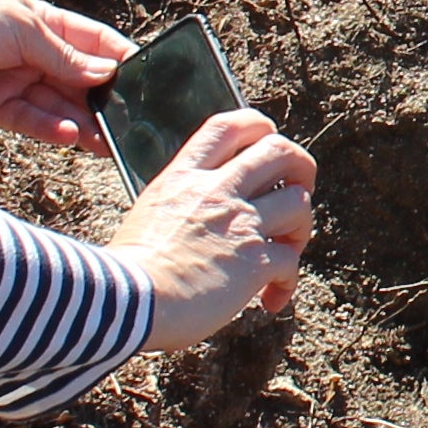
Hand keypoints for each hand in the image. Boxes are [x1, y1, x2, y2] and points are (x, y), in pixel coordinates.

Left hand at [0, 0, 128, 151]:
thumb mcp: (26, 29)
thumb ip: (66, 57)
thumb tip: (109, 73)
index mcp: (49, 28)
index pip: (96, 46)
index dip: (121, 61)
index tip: (150, 79)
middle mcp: (36, 58)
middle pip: (80, 84)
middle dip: (105, 102)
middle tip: (134, 123)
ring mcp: (17, 84)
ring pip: (59, 109)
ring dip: (83, 124)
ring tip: (109, 140)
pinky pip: (31, 123)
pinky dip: (51, 130)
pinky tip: (71, 136)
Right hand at [111, 110, 316, 352]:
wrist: (126, 302)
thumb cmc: (127, 270)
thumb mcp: (150, 213)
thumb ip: (183, 204)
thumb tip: (203, 218)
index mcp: (185, 176)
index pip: (230, 125)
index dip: (259, 127)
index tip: (266, 145)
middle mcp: (217, 191)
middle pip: (281, 151)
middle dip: (301, 169)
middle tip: (295, 193)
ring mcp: (240, 223)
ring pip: (299, 202)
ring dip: (300, 228)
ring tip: (284, 252)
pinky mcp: (255, 261)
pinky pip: (291, 261)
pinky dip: (288, 281)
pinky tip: (270, 299)